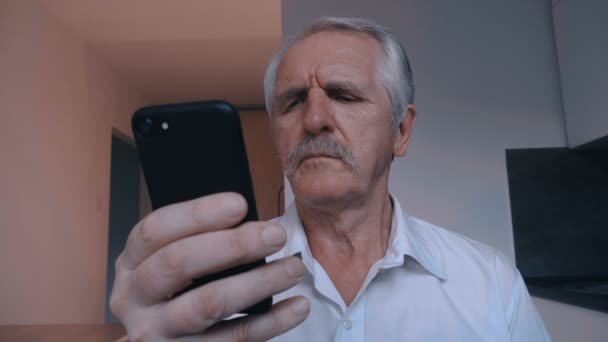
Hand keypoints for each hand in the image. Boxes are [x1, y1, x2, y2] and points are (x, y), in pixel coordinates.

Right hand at [109, 192, 308, 340]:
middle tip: (275, 235)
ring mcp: (157, 333)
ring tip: (293, 268)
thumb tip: (253, 223)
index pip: (155, 230)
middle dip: (233, 245)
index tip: (240, 204)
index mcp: (132, 263)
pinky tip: (296, 306)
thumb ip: (197, 241)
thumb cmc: (175, 295)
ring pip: (209, 304)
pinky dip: (271, 321)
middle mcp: (135, 298)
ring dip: (258, 282)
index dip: (198, 214)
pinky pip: (234, 338)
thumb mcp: (169, 264)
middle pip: (179, 262)